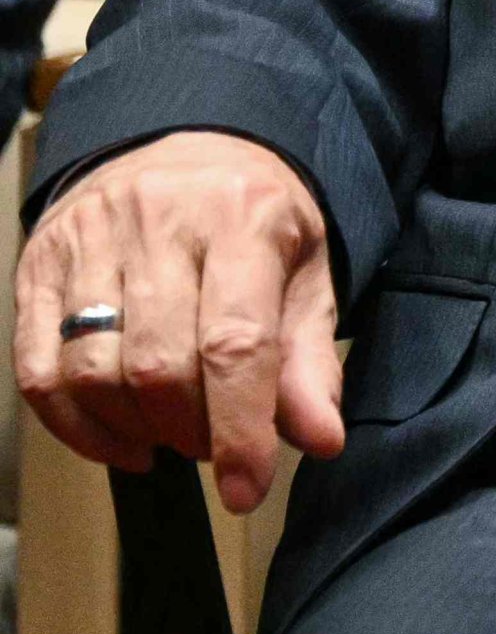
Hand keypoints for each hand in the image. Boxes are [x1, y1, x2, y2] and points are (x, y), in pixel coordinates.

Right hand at [16, 132, 346, 512]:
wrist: (187, 144)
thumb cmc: (255, 218)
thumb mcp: (307, 272)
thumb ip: (309, 360)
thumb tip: (319, 439)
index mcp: (242, 218)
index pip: (234, 343)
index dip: (239, 429)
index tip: (246, 489)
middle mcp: (158, 222)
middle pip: (158, 365)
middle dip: (189, 430)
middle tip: (213, 445)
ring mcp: (88, 242)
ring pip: (92, 370)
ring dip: (133, 430)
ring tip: (170, 436)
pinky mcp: (37, 266)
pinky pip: (38, 369)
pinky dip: (74, 424)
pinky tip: (118, 439)